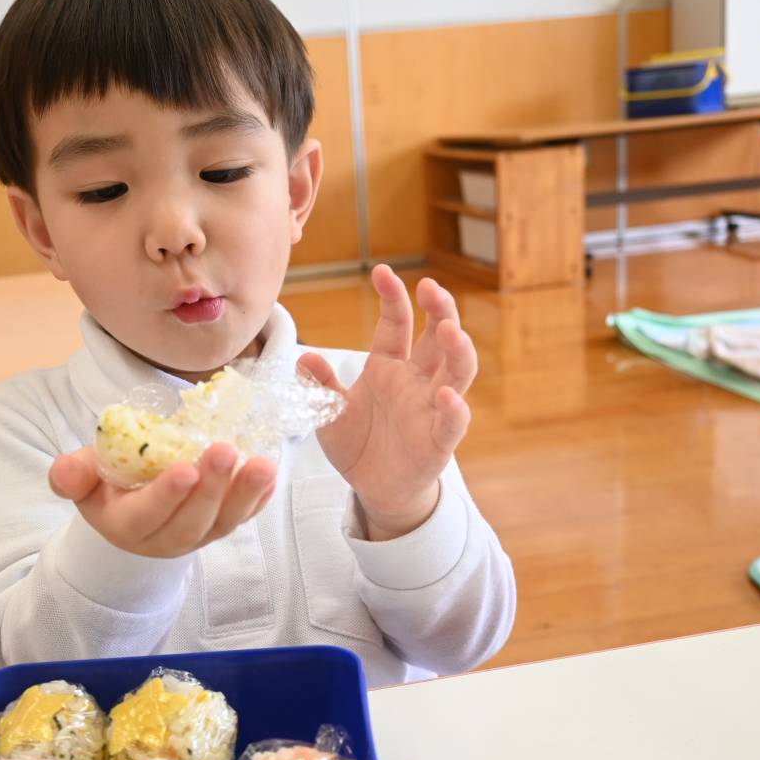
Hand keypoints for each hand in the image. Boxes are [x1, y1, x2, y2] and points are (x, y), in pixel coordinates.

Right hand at [48, 443, 277, 558]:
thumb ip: (73, 474)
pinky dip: (261, 498)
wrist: (134, 509)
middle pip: (192, 519)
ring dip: (246, 493)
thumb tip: (63, 472)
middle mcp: (166, 538)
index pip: (148, 514)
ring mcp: (199, 535)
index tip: (186, 468)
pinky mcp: (222, 525)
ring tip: (263, 463)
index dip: (167, 494)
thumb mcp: (84, 478)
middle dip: (212, 487)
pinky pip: (245, 516)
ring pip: (224, 522)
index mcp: (127, 525)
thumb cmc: (109, 485)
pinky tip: (272, 476)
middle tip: (225, 450)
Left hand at [299, 266, 476, 540]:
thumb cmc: (358, 444)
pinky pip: (452, 422)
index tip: (382, 271)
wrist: (374, 489)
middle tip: (432, 288)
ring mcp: (432, 409)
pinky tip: (447, 395)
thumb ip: (320, 387)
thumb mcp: (329, 413)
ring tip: (450, 330)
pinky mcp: (439, 441)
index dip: (393, 296)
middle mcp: (417, 381)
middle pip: (438, 338)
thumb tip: (302, 357)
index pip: (397, 323)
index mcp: (389, 366)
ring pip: (456, 372)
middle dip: (439, 310)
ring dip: (457, 350)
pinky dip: (453, 409)